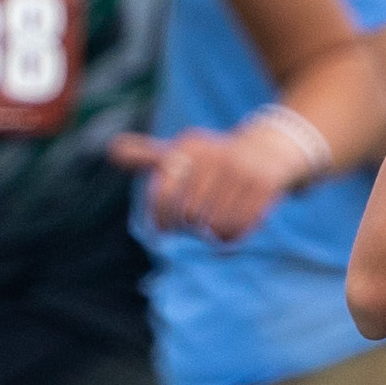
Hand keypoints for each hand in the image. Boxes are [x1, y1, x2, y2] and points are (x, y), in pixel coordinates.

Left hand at [112, 123, 306, 240]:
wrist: (274, 149)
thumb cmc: (216, 159)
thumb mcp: (183, 151)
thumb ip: (148, 155)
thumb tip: (112, 151)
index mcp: (189, 146)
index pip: (162, 196)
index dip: (160, 221)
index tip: (163, 230)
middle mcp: (214, 155)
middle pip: (188, 215)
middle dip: (190, 228)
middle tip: (195, 227)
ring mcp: (241, 170)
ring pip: (214, 225)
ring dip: (212, 235)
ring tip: (214, 228)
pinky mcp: (264, 185)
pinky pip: (239, 226)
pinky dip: (232, 238)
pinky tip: (230, 232)